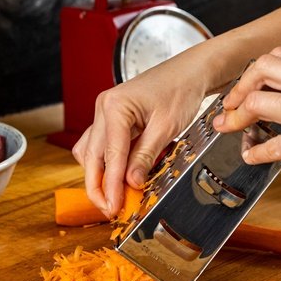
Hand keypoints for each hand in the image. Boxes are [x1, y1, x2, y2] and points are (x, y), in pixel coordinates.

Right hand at [72, 66, 205, 216]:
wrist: (189, 72)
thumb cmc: (180, 90)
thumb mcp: (166, 127)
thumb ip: (145, 156)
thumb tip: (131, 183)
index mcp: (114, 106)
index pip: (109, 154)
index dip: (111, 185)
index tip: (114, 206)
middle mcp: (104, 107)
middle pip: (91, 155)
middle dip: (98, 185)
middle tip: (109, 209)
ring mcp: (105, 112)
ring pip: (91, 151)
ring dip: (99, 175)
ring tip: (113, 196)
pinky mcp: (112, 118)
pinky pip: (101, 144)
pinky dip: (107, 162)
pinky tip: (118, 177)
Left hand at [212, 46, 280, 201]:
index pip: (280, 56)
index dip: (255, 72)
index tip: (247, 87)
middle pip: (263, 68)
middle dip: (240, 87)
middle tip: (231, 104)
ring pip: (259, 101)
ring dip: (238, 117)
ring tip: (232, 128)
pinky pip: (271, 144)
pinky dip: (255, 151)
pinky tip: (252, 156)